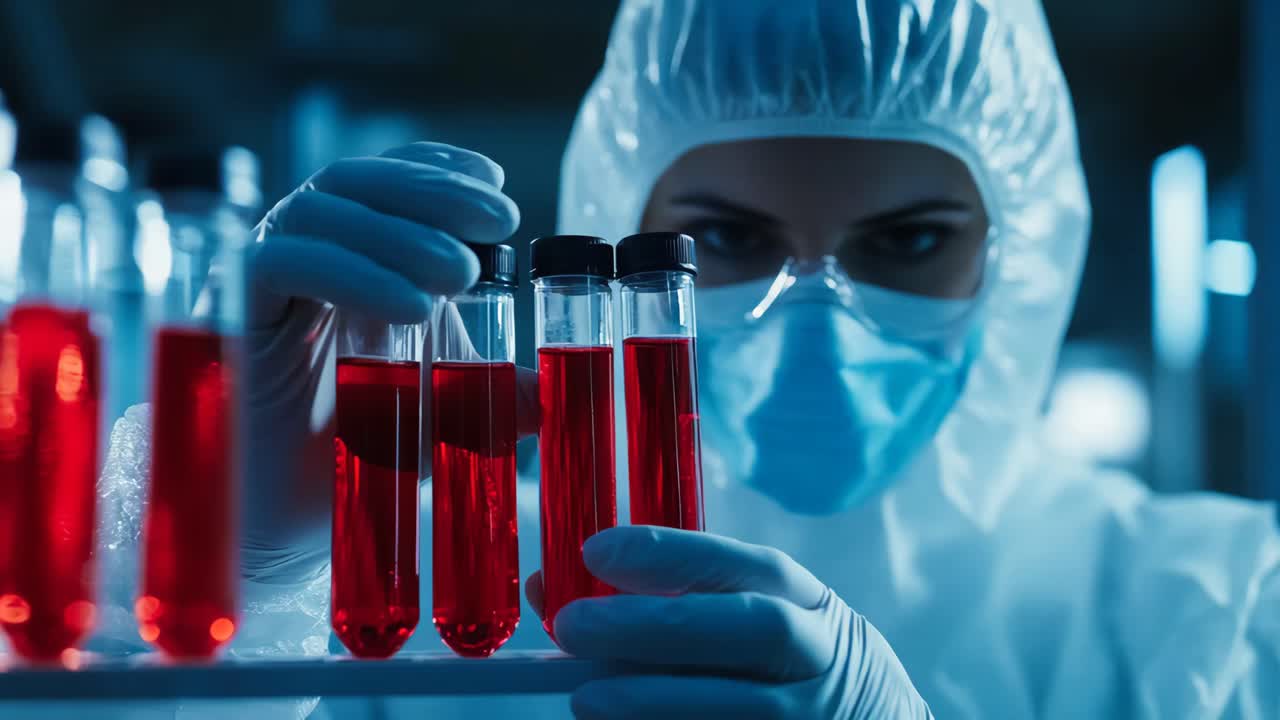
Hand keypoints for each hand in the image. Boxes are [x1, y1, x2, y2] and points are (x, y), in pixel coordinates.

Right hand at [240, 142, 536, 583]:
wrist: (276, 525)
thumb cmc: (349, 457)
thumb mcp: (437, 415)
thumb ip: (490, 394)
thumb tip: (555, 393)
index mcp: (347, 263)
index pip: (384, 184)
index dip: (436, 170)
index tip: (497, 187)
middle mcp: (299, 260)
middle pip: (354, 183)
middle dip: (431, 191)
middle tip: (499, 219)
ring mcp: (259, 284)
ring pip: (318, 213)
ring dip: (397, 230)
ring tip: (462, 273)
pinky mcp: (226, 316)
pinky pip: (277, 263)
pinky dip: (352, 274)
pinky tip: (413, 309)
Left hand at [527, 526, 932, 718]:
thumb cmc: (788, 676)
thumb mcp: (753, 626)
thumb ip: (671, 607)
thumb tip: (551, 590)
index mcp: (811, 605)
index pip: (748, 565)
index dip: (673, 554)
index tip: (596, 550)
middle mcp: (822, 657)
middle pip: (754, 629)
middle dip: (659, 624)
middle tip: (572, 626)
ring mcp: (818, 718)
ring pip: (748, 707)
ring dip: (658, 701)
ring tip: (584, 698)